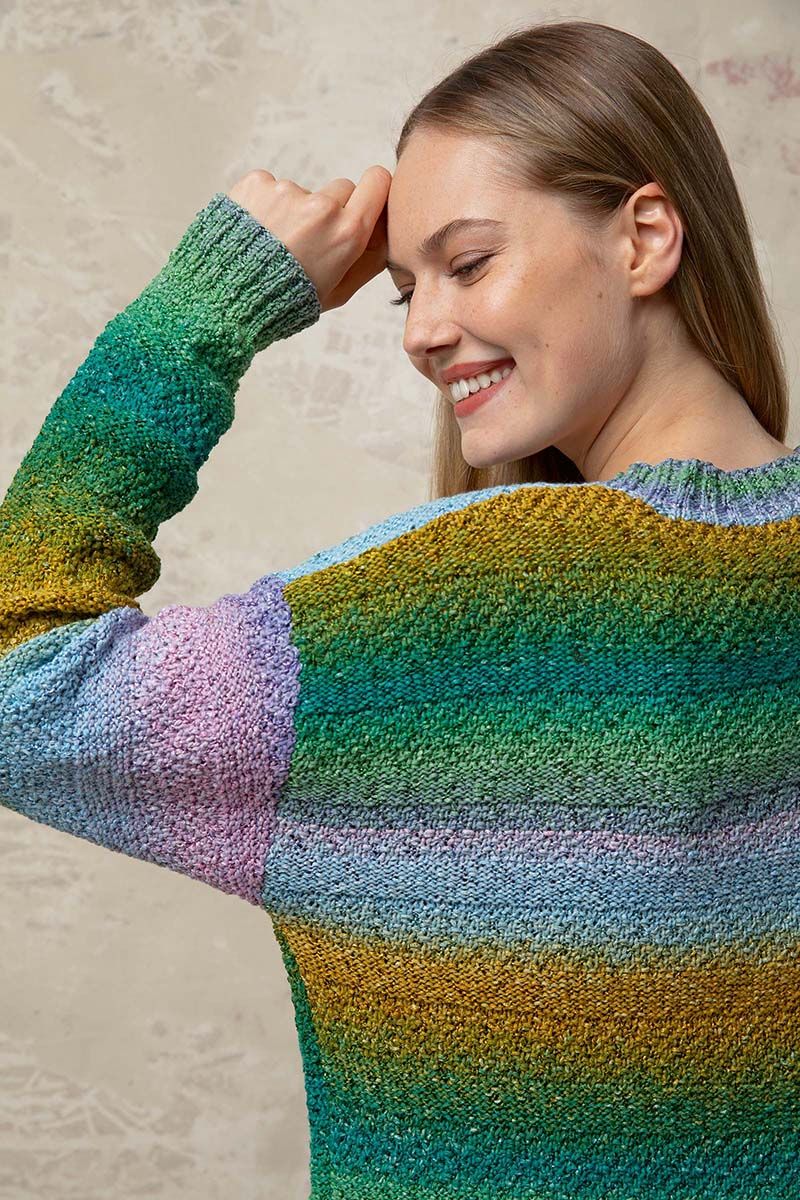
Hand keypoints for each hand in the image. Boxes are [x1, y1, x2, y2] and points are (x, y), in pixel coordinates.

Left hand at [226, 166, 391, 312]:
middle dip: (331, 211)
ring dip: (293, 213)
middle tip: (308, 243)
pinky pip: (271, 188)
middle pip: (341, 189)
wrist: (225, 299)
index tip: (364, 202)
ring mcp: (288, 191)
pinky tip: (254, 234)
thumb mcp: (337, 293)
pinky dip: (265, 206)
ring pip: (302, 193)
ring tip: (273, 247)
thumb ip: (368, 261)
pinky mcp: (257, 183)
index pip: (378, 182)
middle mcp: (321, 207)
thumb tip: (386, 233)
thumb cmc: (284, 303)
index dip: (373, 191)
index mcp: (347, 233)